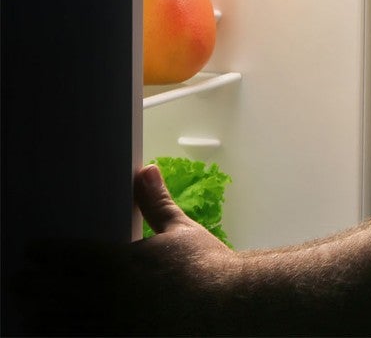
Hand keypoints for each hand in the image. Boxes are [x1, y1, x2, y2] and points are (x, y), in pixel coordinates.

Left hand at [12, 165, 241, 335]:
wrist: (229, 304)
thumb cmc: (207, 265)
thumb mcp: (180, 228)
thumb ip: (156, 202)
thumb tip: (146, 169)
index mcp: (120, 261)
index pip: (70, 254)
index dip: (46, 253)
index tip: (30, 251)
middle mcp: (108, 294)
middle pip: (57, 289)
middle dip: (33, 285)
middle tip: (15, 281)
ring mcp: (113, 323)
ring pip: (63, 320)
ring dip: (41, 314)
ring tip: (27, 312)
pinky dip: (64, 336)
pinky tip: (55, 334)